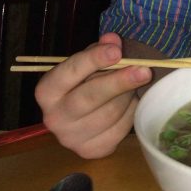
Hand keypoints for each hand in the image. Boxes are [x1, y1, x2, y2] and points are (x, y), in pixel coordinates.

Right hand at [35, 32, 152, 158]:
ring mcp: (71, 138)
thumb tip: (112, 40)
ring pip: (109, 114)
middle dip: (119, 82)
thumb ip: (98, 50)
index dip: (94, 60)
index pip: (69, 72)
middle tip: (144, 70)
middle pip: (89, 98)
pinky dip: (130, 113)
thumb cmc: (84, 83)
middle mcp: (53, 118)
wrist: (81, 116)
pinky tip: (129, 103)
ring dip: (127, 96)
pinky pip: (119, 130)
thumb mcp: (87, 62)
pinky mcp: (90, 150)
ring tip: (135, 83)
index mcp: (47, 91)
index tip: (116, 51)